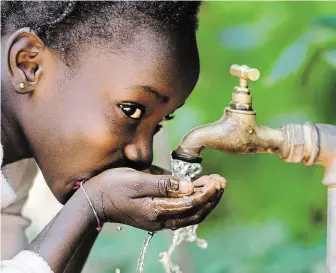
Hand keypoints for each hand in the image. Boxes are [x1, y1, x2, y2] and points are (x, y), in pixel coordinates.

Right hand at [84, 168, 225, 230]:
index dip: (207, 192)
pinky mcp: (155, 217)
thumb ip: (163, 184)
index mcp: (156, 210)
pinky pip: (181, 214)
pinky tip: (199, 194)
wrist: (94, 201)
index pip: (190, 204)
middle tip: (221, 182)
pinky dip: (194, 205)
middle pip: (194, 212)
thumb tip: (188, 186)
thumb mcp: (136, 180)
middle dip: (211, 198)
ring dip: (205, 202)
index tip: (218, 180)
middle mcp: (160, 220)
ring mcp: (158, 220)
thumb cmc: (112, 186)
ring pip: (190, 215)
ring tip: (215, 186)